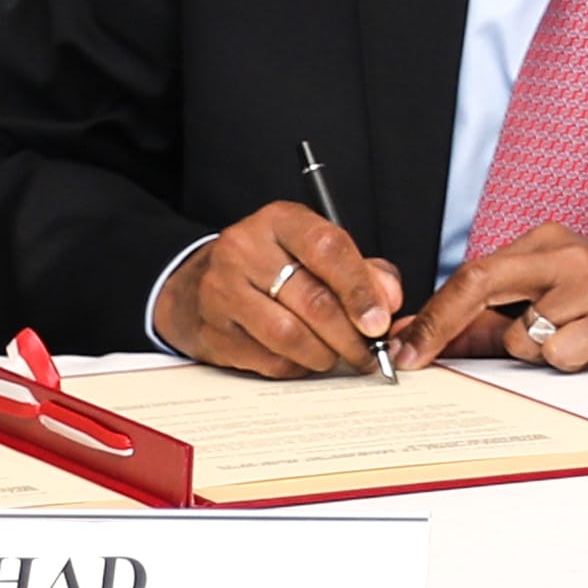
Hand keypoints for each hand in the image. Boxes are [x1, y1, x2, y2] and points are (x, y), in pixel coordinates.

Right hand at [162, 201, 401, 378]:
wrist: (199, 285)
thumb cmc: (275, 266)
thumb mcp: (319, 251)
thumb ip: (365, 271)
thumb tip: (388, 302)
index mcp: (280, 221)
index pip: (328, 249)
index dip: (361, 289)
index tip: (381, 321)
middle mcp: (245, 251)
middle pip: (312, 300)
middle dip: (350, 335)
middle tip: (371, 352)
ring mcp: (222, 292)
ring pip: (290, 336)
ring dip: (326, 354)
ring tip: (340, 356)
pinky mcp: (213, 332)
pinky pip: (267, 360)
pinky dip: (297, 367)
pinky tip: (307, 360)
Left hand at [401, 223, 587, 371]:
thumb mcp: (546, 309)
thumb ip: (484, 324)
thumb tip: (421, 338)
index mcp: (547, 241)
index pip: (472, 272)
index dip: (432, 313)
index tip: (402, 347)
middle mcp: (567, 252)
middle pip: (480, 282)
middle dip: (440, 325)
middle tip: (414, 356)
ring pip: (521, 334)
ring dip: (535, 353)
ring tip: (573, 342)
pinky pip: (557, 353)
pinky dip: (568, 362)